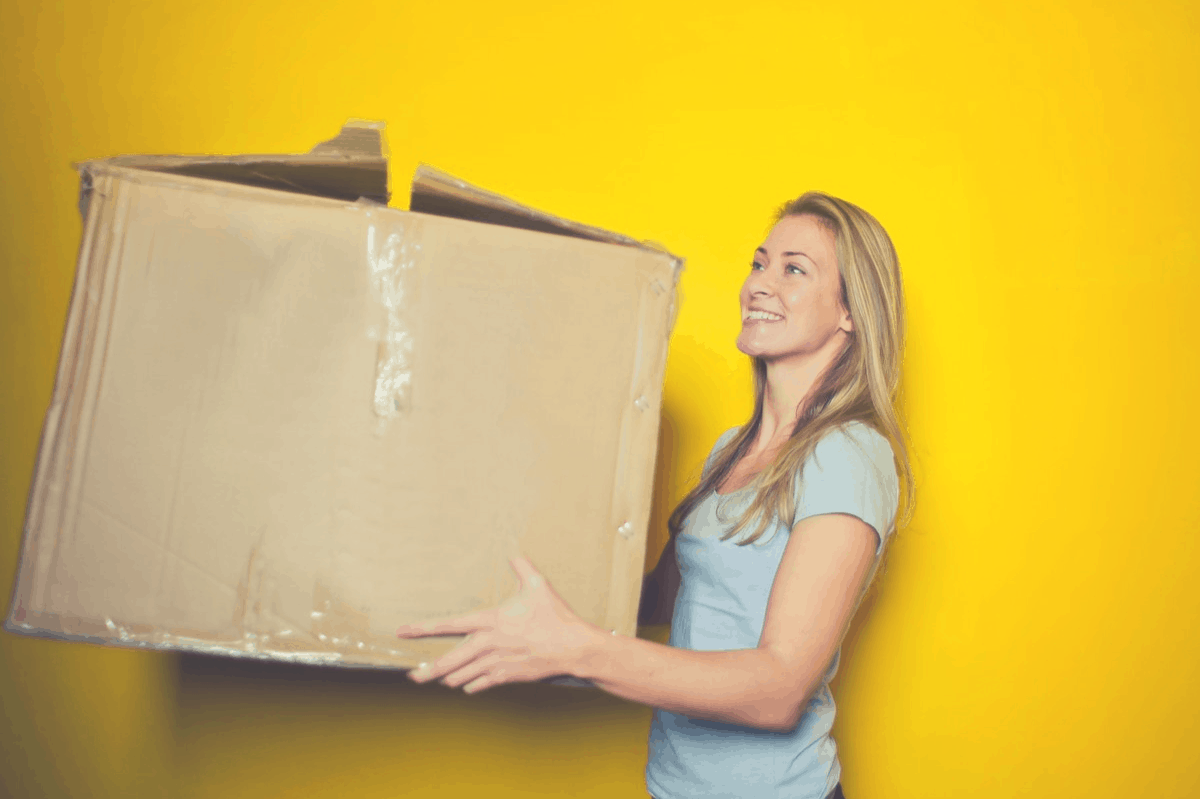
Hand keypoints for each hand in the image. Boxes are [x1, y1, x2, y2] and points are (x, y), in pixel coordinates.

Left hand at [395, 556, 603, 692]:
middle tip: (413, 675)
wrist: (573, 648)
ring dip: (449, 677)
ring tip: (439, 678)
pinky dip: (470, 685)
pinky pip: (479, 685)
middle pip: (448, 660)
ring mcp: (496, 663)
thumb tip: (513, 553)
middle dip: (427, 670)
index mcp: (490, 620)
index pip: (449, 624)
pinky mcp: (506, 677)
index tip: (403, 631)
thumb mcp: (538, 585)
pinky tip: (467, 685)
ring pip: (461, 676)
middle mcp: (488, 643)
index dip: (422, 628)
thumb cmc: (555, 616)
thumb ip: (521, 567)